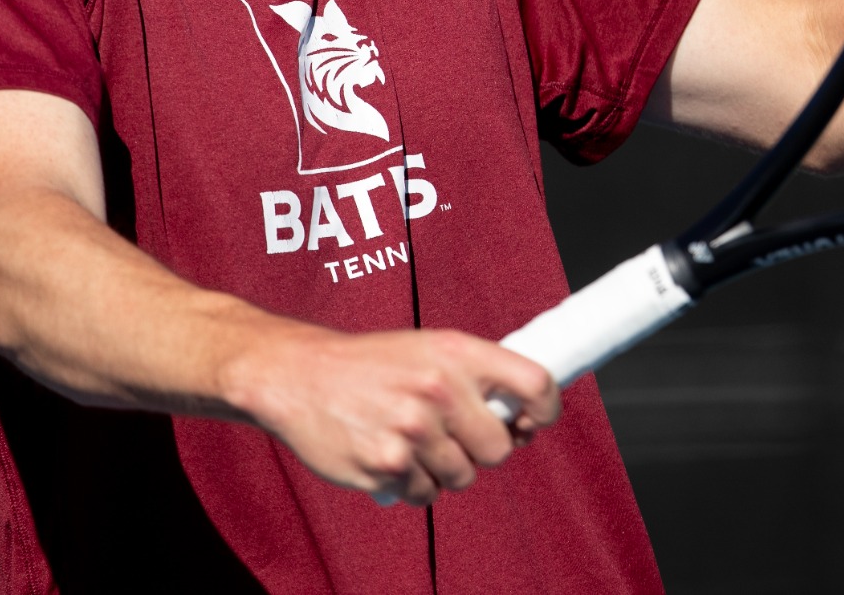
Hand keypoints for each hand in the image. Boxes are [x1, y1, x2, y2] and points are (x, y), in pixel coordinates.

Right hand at [224, 326, 559, 505]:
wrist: (298, 375)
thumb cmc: (369, 364)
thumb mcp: (426, 348)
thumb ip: (475, 377)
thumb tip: (524, 421)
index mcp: (456, 352)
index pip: (534, 382)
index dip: (546, 409)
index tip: (534, 421)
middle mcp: (439, 389)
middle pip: (500, 448)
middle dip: (480, 448)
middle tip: (450, 433)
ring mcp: (412, 431)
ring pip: (463, 476)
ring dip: (441, 468)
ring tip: (409, 439)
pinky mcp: (386, 466)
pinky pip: (425, 494)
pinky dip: (410, 483)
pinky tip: (387, 454)